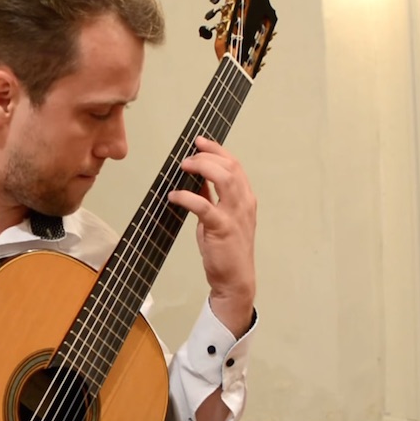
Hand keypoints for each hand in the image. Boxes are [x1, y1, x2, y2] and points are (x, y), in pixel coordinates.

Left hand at [167, 136, 256, 337]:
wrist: (235, 280)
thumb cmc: (226, 249)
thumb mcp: (219, 218)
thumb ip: (211, 198)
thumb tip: (195, 179)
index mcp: (245, 198)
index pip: (235, 165)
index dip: (217, 150)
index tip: (200, 141)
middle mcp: (244, 203)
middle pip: (230, 167)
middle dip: (207, 156)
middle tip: (187, 157)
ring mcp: (236, 215)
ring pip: (224, 179)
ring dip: (201, 169)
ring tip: (183, 167)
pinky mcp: (222, 228)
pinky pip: (203, 205)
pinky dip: (187, 196)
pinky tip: (174, 196)